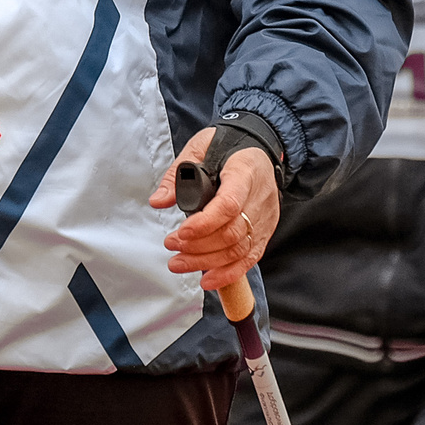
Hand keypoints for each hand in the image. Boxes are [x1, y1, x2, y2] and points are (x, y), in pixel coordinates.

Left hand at [150, 125, 280, 290]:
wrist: (260, 146)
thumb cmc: (229, 145)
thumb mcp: (200, 147)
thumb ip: (177, 174)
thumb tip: (159, 201)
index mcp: (244, 172)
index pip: (228, 204)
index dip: (204, 223)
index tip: (181, 232)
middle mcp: (259, 198)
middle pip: (232, 232)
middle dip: (198, 246)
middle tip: (171, 246)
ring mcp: (265, 217)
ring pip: (239, 249)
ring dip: (207, 261)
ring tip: (179, 263)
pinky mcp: (265, 231)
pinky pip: (251, 257)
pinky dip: (229, 272)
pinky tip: (208, 279)